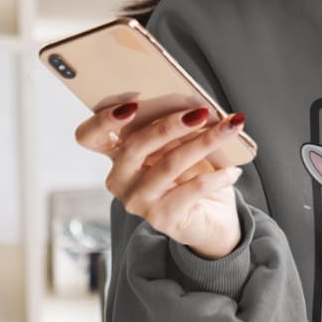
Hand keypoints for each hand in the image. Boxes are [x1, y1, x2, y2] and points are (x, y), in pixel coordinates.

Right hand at [74, 104, 246, 259]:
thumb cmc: (193, 176)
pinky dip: (217, 177)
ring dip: (205, 142)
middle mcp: (120, 180)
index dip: (103, 118)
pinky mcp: (162, 218)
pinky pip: (192, 190)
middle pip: (135, 145)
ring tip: (230, 128)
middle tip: (201, 111)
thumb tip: (196, 106)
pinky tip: (233, 171)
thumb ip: (177, 128)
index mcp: (117, 156)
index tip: (134, 101)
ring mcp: (138, 201)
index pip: (88, 136)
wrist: (212, 220)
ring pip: (169, 164)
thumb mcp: (182, 146)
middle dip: (171, 124)